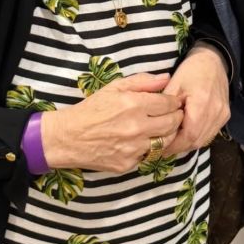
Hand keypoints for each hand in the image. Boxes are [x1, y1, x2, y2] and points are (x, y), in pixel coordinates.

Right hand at [41, 72, 183, 174]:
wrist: (67, 138)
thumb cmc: (91, 109)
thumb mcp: (113, 88)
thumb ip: (142, 81)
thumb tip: (166, 78)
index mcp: (133, 105)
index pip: (169, 104)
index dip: (175, 102)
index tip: (174, 102)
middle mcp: (136, 127)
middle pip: (172, 123)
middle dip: (176, 117)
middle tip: (173, 115)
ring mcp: (133, 148)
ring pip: (165, 142)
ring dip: (167, 134)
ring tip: (160, 128)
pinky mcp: (128, 164)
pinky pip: (148, 155)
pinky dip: (149, 148)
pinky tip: (141, 141)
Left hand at [162, 43, 229, 155]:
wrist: (213, 61)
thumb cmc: (190, 71)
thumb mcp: (173, 85)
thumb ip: (166, 107)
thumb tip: (155, 128)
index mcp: (202, 103)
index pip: (189, 135)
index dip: (174, 145)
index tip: (159, 149)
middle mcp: (215, 112)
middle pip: (196, 141)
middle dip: (179, 147)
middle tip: (162, 149)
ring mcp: (222, 116)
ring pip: (203, 140)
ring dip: (187, 144)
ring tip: (172, 144)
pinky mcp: (225, 117)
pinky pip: (209, 134)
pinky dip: (197, 138)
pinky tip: (185, 135)